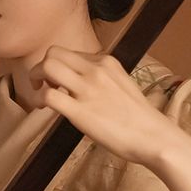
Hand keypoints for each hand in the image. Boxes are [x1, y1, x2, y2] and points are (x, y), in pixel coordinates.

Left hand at [28, 45, 187, 168]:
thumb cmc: (139, 117)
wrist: (154, 137)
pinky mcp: (80, 111)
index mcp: (106, 61)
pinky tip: (44, 110)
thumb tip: (81, 82)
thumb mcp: (121, 84)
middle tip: (44, 86)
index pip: (69, 52)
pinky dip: (39, 101)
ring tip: (42, 95)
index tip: (58, 82)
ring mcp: (87, 89)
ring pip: (47, 67)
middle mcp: (96, 69)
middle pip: (53, 53)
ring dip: (36, 80)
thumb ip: (101, 78)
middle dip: (41, 68)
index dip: (58, 66)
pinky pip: (47, 96)